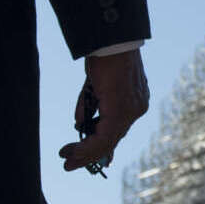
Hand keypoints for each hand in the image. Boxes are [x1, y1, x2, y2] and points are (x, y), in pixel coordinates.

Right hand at [60, 49, 147, 173]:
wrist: (112, 38)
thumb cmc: (104, 55)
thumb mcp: (96, 85)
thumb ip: (91, 106)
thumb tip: (80, 126)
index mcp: (134, 101)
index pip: (118, 130)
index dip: (104, 147)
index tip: (94, 160)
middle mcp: (137, 109)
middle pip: (113, 139)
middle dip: (90, 155)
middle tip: (70, 165)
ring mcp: (131, 111)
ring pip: (108, 141)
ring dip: (85, 153)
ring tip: (67, 159)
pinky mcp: (121, 110)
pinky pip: (104, 136)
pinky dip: (87, 145)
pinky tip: (73, 150)